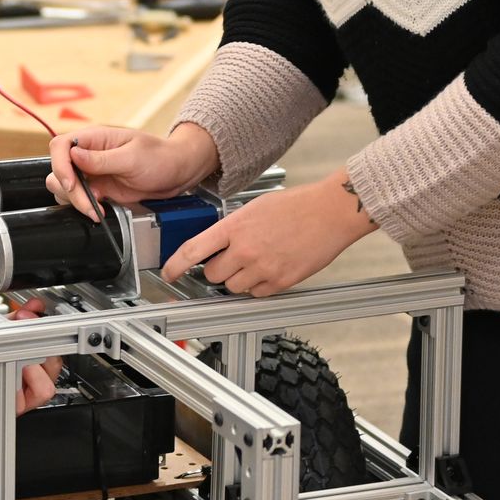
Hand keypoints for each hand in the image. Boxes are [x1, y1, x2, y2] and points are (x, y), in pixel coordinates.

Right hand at [47, 124, 218, 220]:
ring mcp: (91, 173)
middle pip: (58, 170)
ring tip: (97, 210)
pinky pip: (78, 199)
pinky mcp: (97, 189)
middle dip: (70, 191)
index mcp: (94, 138)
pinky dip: (84, 208)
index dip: (60, 164)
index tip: (71, 183)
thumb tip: (73, 154)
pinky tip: (100, 211)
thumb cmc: (160, 157)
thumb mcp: (132, 157)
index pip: (61, 146)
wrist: (176, 173)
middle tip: (91, 204)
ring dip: (75, 201)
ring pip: (63, 187)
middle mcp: (88, 155)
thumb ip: (101, 159)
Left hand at [160, 170, 376, 295]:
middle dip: (217, 270)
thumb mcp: (255, 208)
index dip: (175, 266)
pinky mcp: (281, 282)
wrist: (330, 212)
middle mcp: (245, 250)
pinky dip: (259, 287)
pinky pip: (257, 294)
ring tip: (256, 262)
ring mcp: (263, 268)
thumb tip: (217, 244)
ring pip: (234, 288)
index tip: (169, 273)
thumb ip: (233, 228)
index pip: (193, 250)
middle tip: (231, 260)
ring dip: (238, 280)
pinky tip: (270, 269)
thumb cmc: (298, 205)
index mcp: (235, 227)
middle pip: (212, 275)